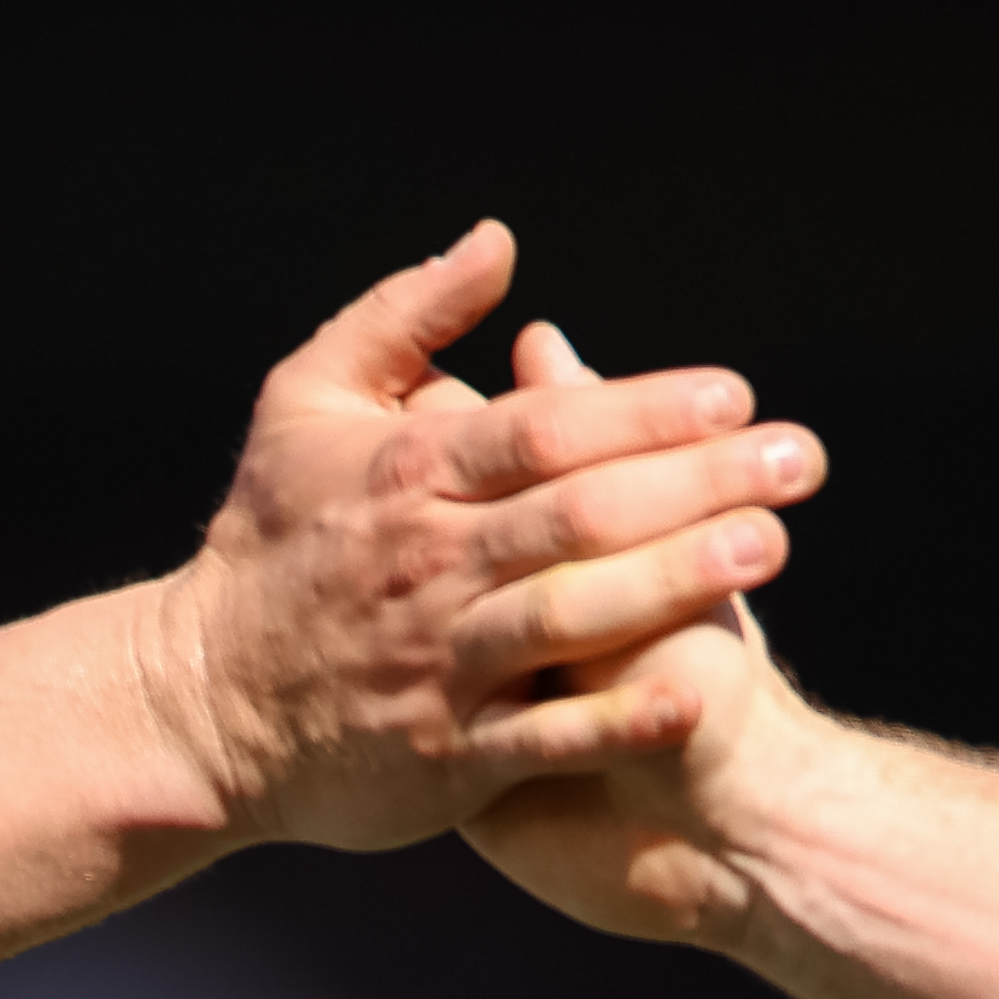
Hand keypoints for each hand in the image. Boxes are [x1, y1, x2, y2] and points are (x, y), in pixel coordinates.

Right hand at [145, 226, 822, 854]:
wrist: (197, 702)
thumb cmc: (268, 541)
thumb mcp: (307, 402)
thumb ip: (403, 315)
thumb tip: (497, 241)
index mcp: (407, 474)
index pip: (546, 428)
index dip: (645, 408)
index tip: (736, 396)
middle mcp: (429, 563)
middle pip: (581, 512)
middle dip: (698, 483)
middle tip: (800, 459)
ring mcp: (438, 663)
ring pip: (571, 615)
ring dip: (676, 581)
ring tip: (770, 547)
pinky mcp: (444, 757)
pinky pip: (545, 739)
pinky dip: (617, 718)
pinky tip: (696, 693)